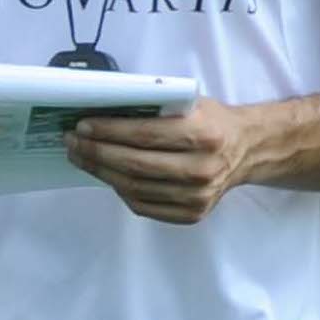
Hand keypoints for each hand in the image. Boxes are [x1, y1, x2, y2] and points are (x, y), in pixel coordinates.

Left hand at [68, 94, 259, 224]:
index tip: (82, 126)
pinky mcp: (193, 214)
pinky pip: (144, 206)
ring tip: (82, 158)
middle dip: (96, 152)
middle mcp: (203, 169)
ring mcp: (199, 196)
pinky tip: (108, 176)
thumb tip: (103, 112)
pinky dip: (120, 191)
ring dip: (101, 173)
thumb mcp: (190, 104)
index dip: (108, 131)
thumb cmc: (211, 123)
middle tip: (73, 142)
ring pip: (135, 188)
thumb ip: (154, 108)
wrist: (247, 150)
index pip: (144, 135)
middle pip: (135, 165)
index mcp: (204, 135)